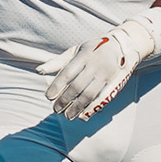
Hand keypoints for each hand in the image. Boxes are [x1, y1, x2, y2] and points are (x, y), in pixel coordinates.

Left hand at [35, 13, 160, 119]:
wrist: (122, 45)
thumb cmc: (93, 49)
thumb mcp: (75, 51)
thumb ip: (57, 62)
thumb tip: (38, 70)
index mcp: (84, 55)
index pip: (67, 73)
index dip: (57, 86)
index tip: (48, 97)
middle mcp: (95, 65)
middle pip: (77, 86)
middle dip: (65, 100)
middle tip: (56, 110)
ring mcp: (106, 74)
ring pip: (89, 94)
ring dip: (77, 107)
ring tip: (68, 115)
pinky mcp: (115, 83)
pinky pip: (102, 98)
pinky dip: (92, 109)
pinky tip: (83, 115)